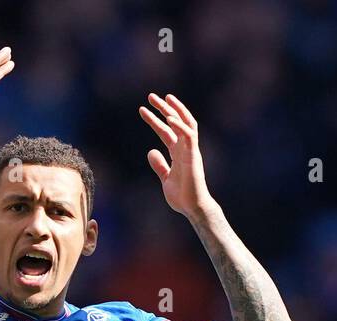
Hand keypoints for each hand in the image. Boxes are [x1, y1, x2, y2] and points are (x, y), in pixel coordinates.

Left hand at [138, 93, 212, 217]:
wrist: (192, 208)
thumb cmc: (182, 196)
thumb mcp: (166, 178)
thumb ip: (159, 165)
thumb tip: (151, 151)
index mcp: (178, 153)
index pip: (166, 131)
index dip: (154, 120)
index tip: (142, 109)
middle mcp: (185, 148)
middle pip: (175, 122)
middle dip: (164, 108)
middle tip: (150, 96)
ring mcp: (190, 150)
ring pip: (185, 123)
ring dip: (174, 110)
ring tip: (162, 98)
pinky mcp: (194, 156)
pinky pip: (189, 136)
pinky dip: (180, 125)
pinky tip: (169, 118)